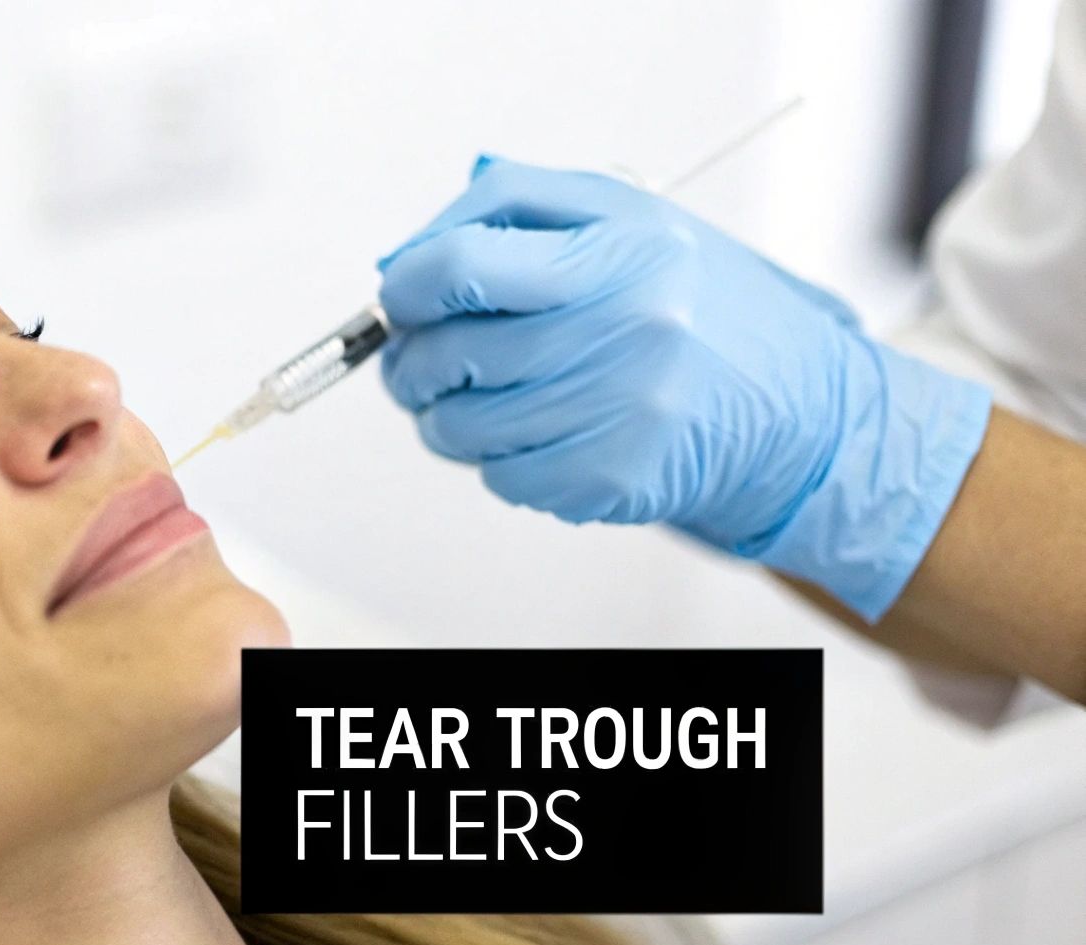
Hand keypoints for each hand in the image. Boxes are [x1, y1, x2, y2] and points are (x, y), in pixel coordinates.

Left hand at [376, 154, 991, 620]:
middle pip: (444, 354)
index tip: (401, 297)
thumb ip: (512, 209)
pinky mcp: (612, 478)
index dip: (407, 286)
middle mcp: (625, 330)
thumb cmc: (697, 307)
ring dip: (452, 415)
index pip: (459, 266)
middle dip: (416, 359)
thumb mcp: (625, 218)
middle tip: (431, 356)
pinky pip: (498, 476)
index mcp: (623, 251)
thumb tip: (404, 261)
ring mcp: (619, 412)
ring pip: (456, 426)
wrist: (800, 412)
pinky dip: (503, 459)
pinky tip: (548, 432)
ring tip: (497, 394)